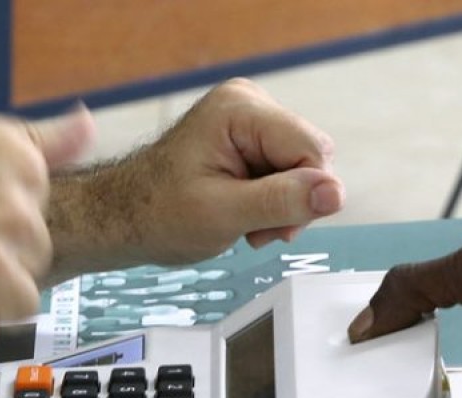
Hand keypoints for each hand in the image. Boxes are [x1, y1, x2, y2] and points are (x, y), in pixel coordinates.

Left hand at [80, 78, 343, 266]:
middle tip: (255, 228)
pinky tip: (247, 214)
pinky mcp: (254, 141)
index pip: (312, 150)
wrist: (125, 218)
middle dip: (293, 202)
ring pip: (305, 170)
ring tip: (246, 223)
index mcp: (239, 109)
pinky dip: (274, 202)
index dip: (305, 195)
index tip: (275, 227)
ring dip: (283, 206)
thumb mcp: (223, 214)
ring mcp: (253, 121)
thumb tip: (336, 193)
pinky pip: (290, 173)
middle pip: (312, 158)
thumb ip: (282, 201)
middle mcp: (250, 104)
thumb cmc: (157, 213)